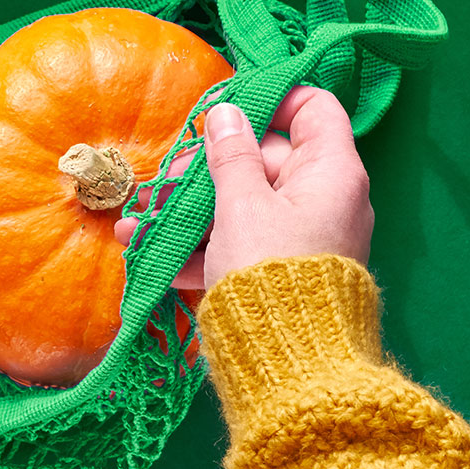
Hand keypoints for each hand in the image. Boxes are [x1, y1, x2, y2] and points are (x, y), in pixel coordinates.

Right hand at [114, 86, 371, 290]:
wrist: (290, 369)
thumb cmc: (271, 271)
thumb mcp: (241, 205)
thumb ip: (231, 156)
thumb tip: (227, 113)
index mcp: (330, 172)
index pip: (313, 109)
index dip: (271, 99)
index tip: (226, 108)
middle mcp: (325, 199)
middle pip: (263, 160)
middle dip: (204, 170)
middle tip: (163, 181)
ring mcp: (304, 237)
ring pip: (242, 206)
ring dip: (189, 212)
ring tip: (138, 222)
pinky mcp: (282, 272)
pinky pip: (240, 245)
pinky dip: (201, 247)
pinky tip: (149, 253)